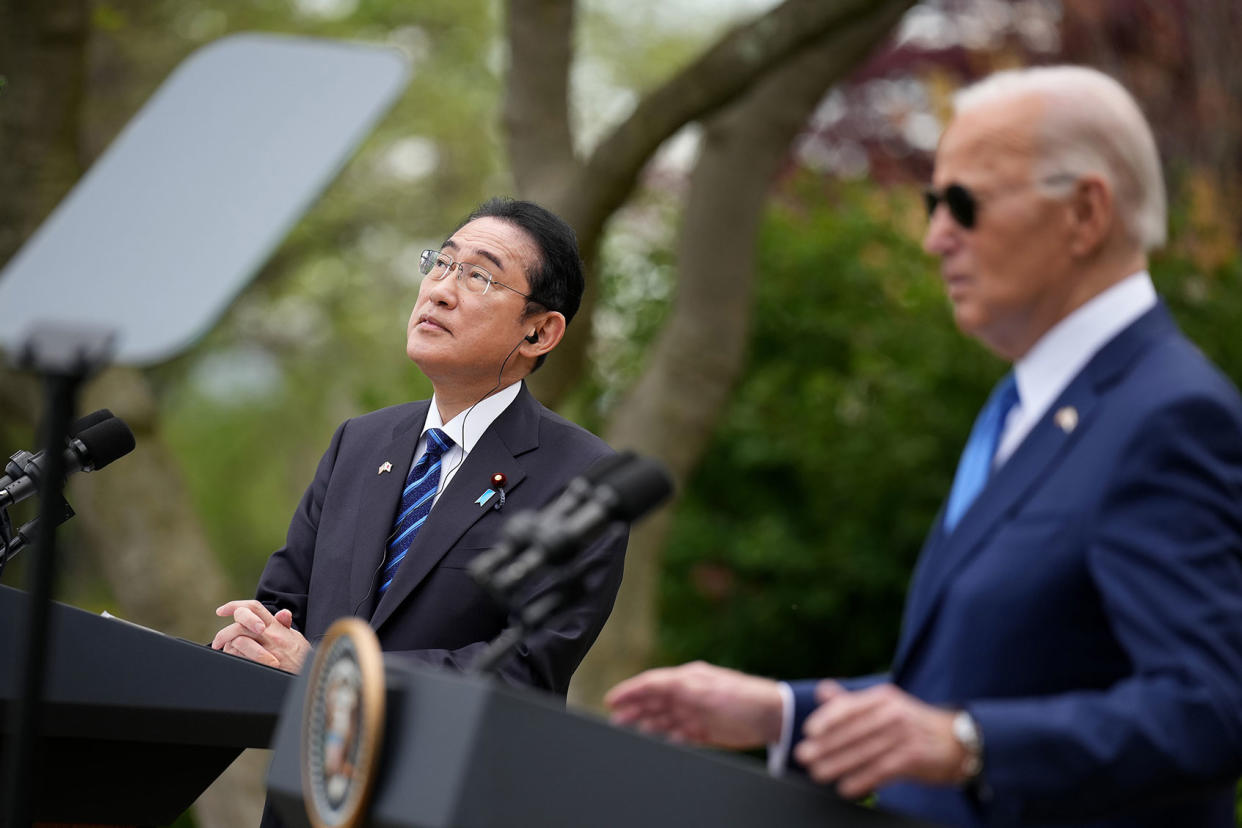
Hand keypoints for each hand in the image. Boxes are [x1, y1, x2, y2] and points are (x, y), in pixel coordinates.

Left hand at [211, 599, 310, 672]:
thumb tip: (282, 613)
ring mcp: (267, 649)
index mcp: (277, 627)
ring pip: (239, 638)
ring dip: (227, 644)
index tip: (221, 610)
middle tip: (217, 641)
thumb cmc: (302, 658)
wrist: (308, 674)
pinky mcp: (264, 663)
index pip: (254, 608)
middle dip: (224, 631)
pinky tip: (232, 660)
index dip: (235, 606)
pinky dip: (233, 656)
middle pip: (242, 622)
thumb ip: (285, 626)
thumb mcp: (296, 638)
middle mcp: (271, 635)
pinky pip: (241, 656)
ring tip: (223, 652)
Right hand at [605, 661, 783, 748]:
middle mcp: (688, 694)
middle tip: (613, 719)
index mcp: (686, 679)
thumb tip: (647, 687)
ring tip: (626, 731)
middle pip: (653, 702)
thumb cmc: (741, 697)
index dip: (629, 691)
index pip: (651, 683)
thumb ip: (673, 687)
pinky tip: (655, 742)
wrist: (771, 716)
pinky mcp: (704, 731)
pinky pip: (677, 735)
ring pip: (662, 719)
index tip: (611, 699)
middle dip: (632, 709)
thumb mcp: (703, 689)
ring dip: (644, 724)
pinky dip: (664, 738)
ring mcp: (695, 713)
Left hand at [794, 681, 967, 797]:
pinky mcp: (914, 758)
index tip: (808, 731)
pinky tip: (845, 788)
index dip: (827, 718)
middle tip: (803, 756)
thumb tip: (822, 690)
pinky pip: (882, 770)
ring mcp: (905, 735)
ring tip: (818, 773)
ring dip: (838, 765)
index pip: (850, 706)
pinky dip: (862, 780)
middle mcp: (894, 713)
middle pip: (853, 731)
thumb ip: (852, 701)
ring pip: (865, 752)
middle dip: (825, 745)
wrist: (956, 740)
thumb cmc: (911, 722)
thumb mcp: (885, 705)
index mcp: (883, 697)